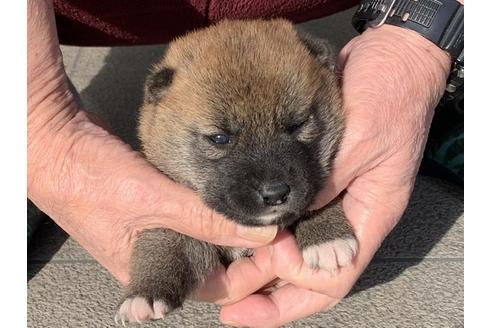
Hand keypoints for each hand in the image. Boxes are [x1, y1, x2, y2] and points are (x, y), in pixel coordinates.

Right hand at [27, 0, 276, 284]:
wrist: (54, 141)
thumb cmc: (87, 179)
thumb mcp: (152, 202)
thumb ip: (205, 219)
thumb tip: (260, 234)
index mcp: (151, 269)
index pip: (213, 286)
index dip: (249, 274)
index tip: (277, 250)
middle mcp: (157, 253)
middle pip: (215, 261)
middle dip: (248, 250)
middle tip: (278, 227)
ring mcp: (157, 226)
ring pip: (207, 235)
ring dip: (234, 225)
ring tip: (265, 212)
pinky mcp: (158, 201)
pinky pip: (196, 211)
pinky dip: (216, 206)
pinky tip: (238, 196)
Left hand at [206, 25, 450, 326]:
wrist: (390, 57)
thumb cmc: (388, 94)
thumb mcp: (359, 141)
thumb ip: (323, 183)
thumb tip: (285, 220)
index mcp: (369, 215)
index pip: (334, 275)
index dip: (296, 290)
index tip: (259, 277)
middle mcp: (348, 214)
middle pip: (310, 271)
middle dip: (269, 290)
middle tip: (227, 296)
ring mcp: (331, 197)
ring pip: (296, 248)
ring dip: (262, 265)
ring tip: (224, 276)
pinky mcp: (315, 178)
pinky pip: (289, 216)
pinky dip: (265, 231)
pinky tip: (238, 235)